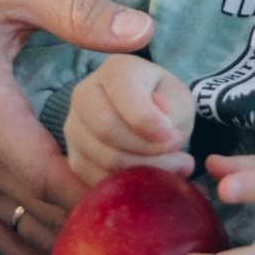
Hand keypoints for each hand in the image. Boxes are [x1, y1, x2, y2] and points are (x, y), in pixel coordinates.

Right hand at [0, 0, 150, 254]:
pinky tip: (83, 230)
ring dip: (77, 233)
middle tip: (157, 203)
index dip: (94, 193)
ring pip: (26, 231)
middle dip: (100, 215)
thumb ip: (76, 10)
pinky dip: (46, 243)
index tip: (146, 188)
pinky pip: (7, 236)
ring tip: (132, 215)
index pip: (42, 176)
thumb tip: (142, 30)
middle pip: (41, 213)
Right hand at [65, 55, 196, 185]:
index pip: (122, 93)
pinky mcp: (75, 159)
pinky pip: (100, 179)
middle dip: (149, 148)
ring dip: (145, 169)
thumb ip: (173, 107)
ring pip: (105, 158)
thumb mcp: (179, 98)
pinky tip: (153, 177)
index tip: (171, 134)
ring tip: (176, 165)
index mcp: (114, 70)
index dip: (146, 118)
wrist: (147, 120)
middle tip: (179, 151)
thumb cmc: (164, 103)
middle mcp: (85, 95)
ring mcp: (74, 128)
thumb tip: (160, 122)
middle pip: (107, 128)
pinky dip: (131, 184)